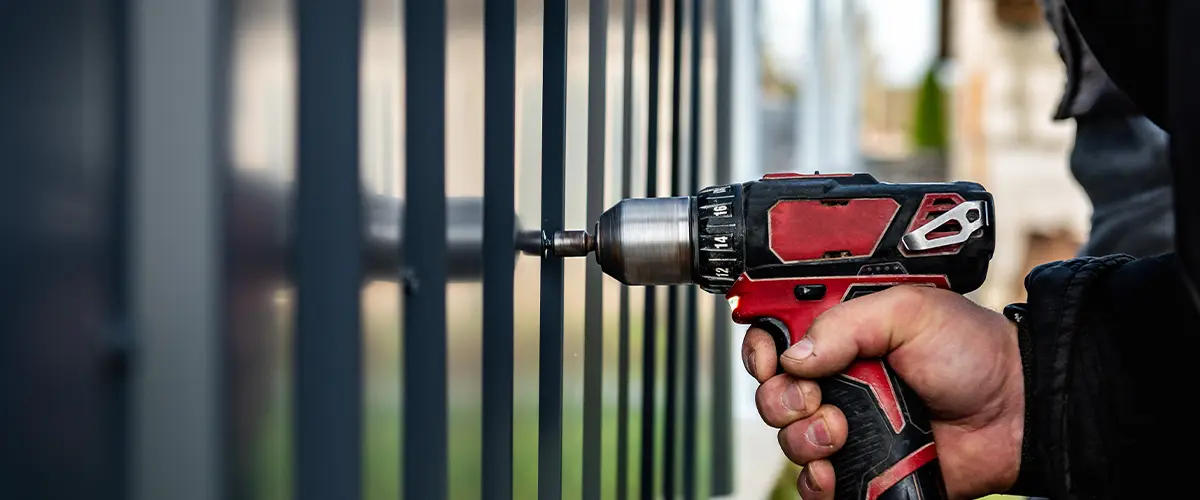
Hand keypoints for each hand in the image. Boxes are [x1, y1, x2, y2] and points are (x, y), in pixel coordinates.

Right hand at [740, 285, 1024, 499]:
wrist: (1016, 413)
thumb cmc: (972, 352)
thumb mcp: (910, 312)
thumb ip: (847, 324)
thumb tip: (795, 356)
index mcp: (839, 334)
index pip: (774, 339)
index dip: (761, 351)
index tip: (770, 361)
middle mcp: (835, 379)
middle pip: (771, 393)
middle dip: (781, 400)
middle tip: (815, 398)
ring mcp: (846, 426)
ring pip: (789, 440)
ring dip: (803, 439)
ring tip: (841, 433)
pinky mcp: (861, 468)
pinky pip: (814, 484)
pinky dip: (816, 482)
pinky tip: (834, 471)